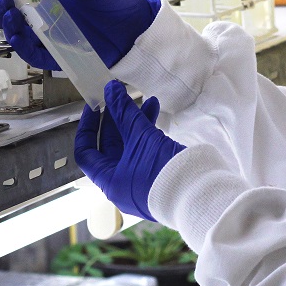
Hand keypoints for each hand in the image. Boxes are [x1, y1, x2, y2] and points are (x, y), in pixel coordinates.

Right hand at [0, 0, 159, 70]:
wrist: (141, 28)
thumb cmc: (118, 1)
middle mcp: (48, 18)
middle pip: (12, 17)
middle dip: (0, 10)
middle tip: (3, 4)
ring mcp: (53, 38)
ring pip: (20, 37)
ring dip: (9, 28)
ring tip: (11, 17)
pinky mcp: (62, 57)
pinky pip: (37, 56)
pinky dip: (24, 48)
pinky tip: (19, 37)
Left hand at [75, 80, 185, 221]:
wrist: (199, 196)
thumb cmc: (162, 171)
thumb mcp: (141, 137)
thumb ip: (124, 112)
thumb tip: (111, 89)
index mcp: (109, 180)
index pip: (86, 152)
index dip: (88, 126)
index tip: (95, 106)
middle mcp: (120, 183)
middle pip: (111, 146)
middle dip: (118, 119)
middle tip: (122, 97)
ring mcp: (140, 182)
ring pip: (132, 147)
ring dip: (137, 122)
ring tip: (150, 101)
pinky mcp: (157, 177)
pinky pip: (146, 151)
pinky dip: (149, 133)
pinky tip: (158, 115)